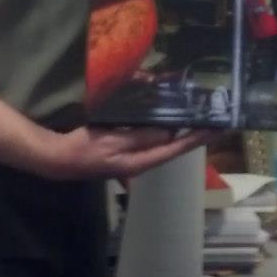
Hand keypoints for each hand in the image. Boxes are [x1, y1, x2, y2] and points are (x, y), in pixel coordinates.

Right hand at [35, 126, 211, 180]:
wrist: (58, 158)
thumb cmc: (85, 150)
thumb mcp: (114, 142)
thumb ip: (141, 137)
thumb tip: (169, 132)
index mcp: (142, 161)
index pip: (176, 149)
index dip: (197, 138)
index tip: (218, 129)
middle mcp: (142, 160)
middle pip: (173, 145)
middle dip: (192, 132)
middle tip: (212, 117)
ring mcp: (133, 155)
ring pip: (162, 140)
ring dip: (178, 128)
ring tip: (195, 115)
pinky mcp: (124, 147)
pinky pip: (148, 135)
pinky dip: (159, 126)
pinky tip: (164, 116)